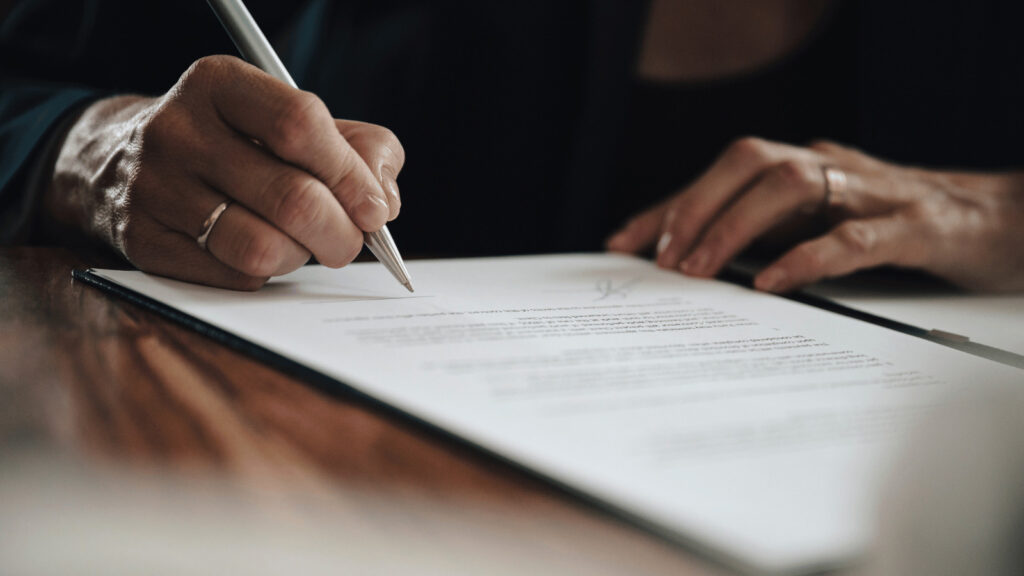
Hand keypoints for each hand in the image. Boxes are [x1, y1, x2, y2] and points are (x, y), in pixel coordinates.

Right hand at [43, 55, 403, 289]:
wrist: (125, 159)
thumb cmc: (237, 142)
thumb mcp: (293, 120)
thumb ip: (360, 147)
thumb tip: (383, 201)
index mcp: (220, 85)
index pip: (299, 124)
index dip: (349, 175)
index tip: (373, 209)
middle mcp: (178, 130)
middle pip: (291, 198)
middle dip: (340, 233)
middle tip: (349, 242)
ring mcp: (153, 188)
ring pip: (260, 248)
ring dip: (299, 258)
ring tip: (299, 245)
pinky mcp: (143, 241)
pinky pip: (233, 277)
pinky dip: (264, 274)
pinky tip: (259, 253)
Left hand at [607, 137, 1023, 291]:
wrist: (1005, 222)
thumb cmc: (898, 226)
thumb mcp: (822, 227)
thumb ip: (769, 238)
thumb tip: (694, 264)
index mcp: (805, 169)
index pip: (721, 175)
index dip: (669, 206)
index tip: (622, 243)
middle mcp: (832, 169)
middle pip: (748, 159)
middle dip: (696, 205)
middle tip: (663, 259)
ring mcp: (874, 192)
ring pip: (791, 185)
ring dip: (735, 226)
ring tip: (700, 269)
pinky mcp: (917, 227)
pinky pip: (855, 237)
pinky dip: (808, 258)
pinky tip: (772, 285)